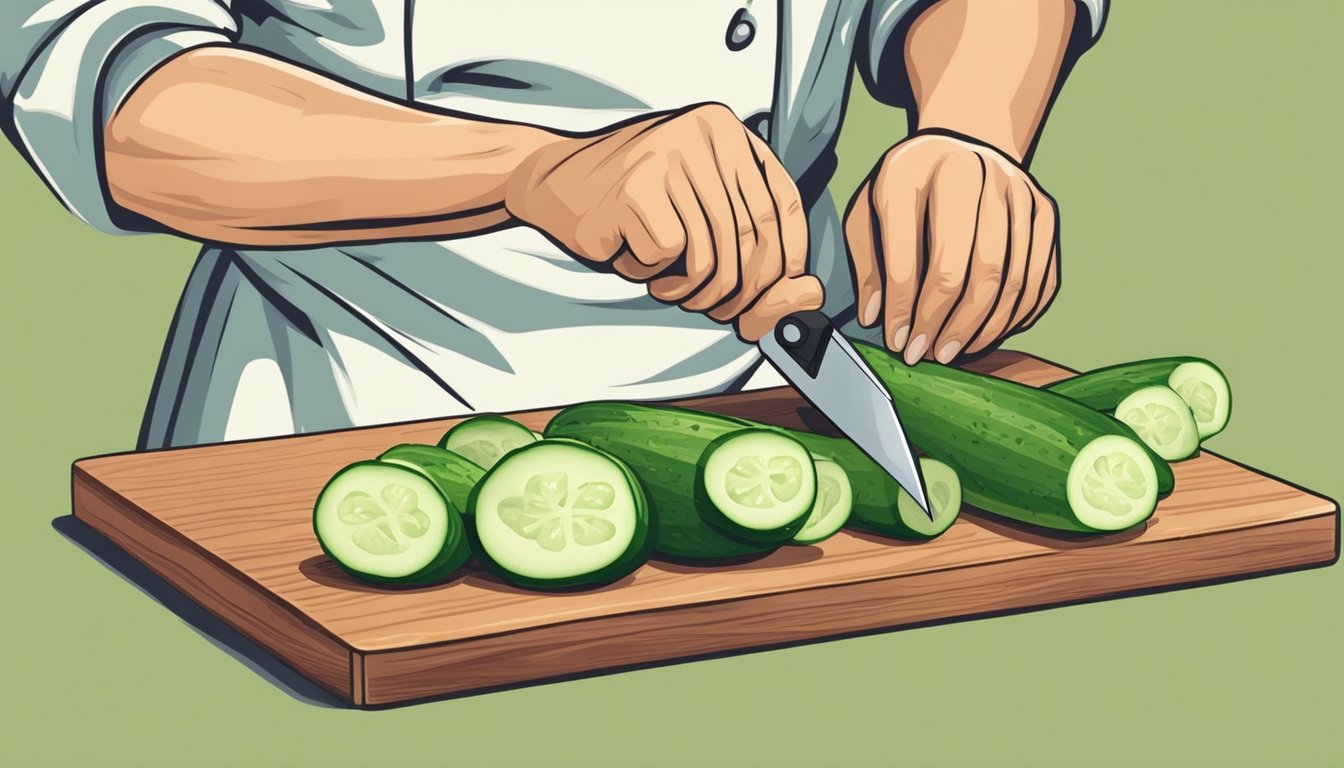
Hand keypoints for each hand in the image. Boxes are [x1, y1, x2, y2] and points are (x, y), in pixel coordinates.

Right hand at [505, 103, 822, 340]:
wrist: (552, 183)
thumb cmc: (630, 204)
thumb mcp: (701, 220)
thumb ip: (756, 256)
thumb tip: (810, 295)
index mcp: (728, 133)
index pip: (782, 206)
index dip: (785, 261)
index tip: (774, 292)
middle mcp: (706, 135)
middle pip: (751, 238)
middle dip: (736, 290)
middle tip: (713, 306)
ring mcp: (670, 156)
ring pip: (712, 257)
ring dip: (690, 289)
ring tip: (665, 280)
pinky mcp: (637, 186)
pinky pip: (670, 257)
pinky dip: (652, 274)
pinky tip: (633, 256)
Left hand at [845, 133, 1059, 363]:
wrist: (962, 143)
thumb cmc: (908, 187)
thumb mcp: (868, 212)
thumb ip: (867, 263)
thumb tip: (876, 317)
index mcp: (915, 171)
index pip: (910, 253)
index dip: (904, 307)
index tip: (897, 341)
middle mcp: (974, 173)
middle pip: (973, 268)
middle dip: (948, 323)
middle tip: (928, 354)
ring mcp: (1017, 191)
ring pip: (1011, 278)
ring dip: (982, 327)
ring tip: (953, 351)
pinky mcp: (1043, 211)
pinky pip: (1039, 277)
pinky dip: (1016, 315)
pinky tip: (987, 333)